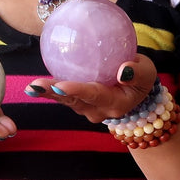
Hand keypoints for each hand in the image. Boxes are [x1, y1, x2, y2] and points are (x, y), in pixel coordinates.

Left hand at [24, 54, 158, 122]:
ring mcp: (87, 109)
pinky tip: (35, 85)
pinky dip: (51, 90)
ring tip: (31, 87)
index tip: (61, 86)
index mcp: (115, 103)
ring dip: (48, 94)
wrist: (136, 95)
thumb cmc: (142, 78)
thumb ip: (138, 72)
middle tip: (35, 86)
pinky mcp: (79, 103)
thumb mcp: (148, 73)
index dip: (77, 90)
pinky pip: (63, 96)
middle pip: (73, 100)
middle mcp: (98, 110)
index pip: (94, 94)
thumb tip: (123, 69)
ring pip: (65, 101)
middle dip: (53, 93)